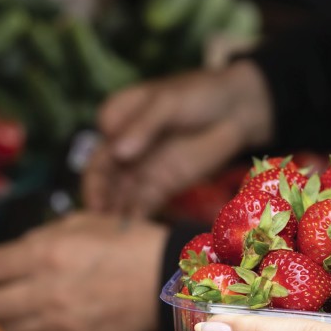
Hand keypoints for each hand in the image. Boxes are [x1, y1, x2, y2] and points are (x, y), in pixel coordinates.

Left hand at [0, 212, 168, 330]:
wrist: (170, 280)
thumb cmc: (127, 242)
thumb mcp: (82, 224)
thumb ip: (39, 239)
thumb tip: (9, 256)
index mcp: (46, 254)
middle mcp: (46, 292)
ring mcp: (61, 324)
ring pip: (9, 330)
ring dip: (11, 318)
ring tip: (24, 306)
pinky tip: (52, 318)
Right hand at [83, 60, 273, 215]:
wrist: (236, 109)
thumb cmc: (198, 94)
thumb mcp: (167, 104)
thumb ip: (143, 127)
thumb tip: (119, 153)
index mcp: (116, 121)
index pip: (98, 152)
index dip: (94, 178)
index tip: (96, 199)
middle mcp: (123, 148)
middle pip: (106, 180)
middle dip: (102, 202)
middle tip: (102, 225)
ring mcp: (142, 169)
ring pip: (121, 195)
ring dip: (115, 215)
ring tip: (115, 236)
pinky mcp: (161, 185)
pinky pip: (143, 203)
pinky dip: (136, 218)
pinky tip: (134, 233)